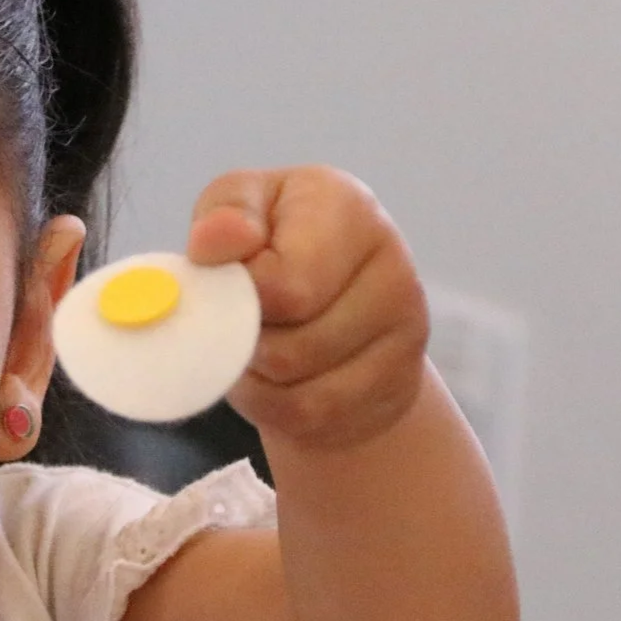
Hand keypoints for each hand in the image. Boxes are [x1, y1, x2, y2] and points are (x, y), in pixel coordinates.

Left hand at [187, 166, 428, 450]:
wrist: (322, 296)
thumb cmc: (268, 240)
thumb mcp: (237, 205)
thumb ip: (222, 215)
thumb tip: (213, 241)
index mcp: (348, 209)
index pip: (285, 287)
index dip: (239, 299)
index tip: (227, 285)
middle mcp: (392, 265)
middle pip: (290, 347)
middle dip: (242, 343)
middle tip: (232, 322)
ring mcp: (406, 329)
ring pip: (300, 387)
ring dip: (253, 376)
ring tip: (251, 344)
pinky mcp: (400, 382)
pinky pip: (310, 415)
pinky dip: (271, 404)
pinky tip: (271, 375)